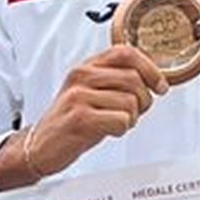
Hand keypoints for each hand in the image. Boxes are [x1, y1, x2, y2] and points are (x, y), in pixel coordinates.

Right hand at [25, 46, 167, 176]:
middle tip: (135, 113)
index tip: (160, 86)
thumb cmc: (70, 121)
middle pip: (133, 78)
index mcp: (87, 67)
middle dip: (144, 100)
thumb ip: (116, 82)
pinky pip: (121, 120)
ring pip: (130, 102)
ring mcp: (79, 96)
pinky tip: (108, 132)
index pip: (126, 53)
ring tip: (115, 123)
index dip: (150, 69)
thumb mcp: (91, 93)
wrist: (40, 146)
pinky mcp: (80, 118)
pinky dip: (122, 130)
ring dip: (131, 118)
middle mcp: (81, 76)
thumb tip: (153, 81)